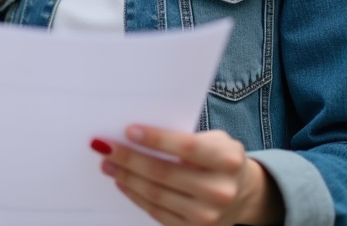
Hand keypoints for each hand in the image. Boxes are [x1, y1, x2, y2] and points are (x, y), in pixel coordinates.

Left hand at [90, 125, 283, 225]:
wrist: (242, 193)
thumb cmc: (219, 158)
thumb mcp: (214, 140)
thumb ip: (185, 137)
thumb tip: (136, 135)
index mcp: (227, 160)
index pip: (186, 147)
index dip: (156, 139)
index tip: (128, 130)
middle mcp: (219, 190)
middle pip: (164, 173)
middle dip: (129, 159)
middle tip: (105, 147)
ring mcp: (208, 215)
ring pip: (156, 194)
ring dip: (126, 178)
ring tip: (108, 164)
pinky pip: (157, 212)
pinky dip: (136, 196)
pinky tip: (123, 184)